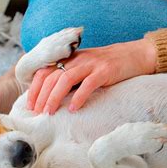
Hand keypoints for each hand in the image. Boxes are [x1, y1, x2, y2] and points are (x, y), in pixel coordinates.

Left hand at [26, 38, 156, 114]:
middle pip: (51, 77)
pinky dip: (79, 97)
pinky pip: (88, 84)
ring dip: (54, 97)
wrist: (135, 55)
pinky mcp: (105, 71)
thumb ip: (69, 77)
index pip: (44, 71)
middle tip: (37, 112)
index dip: (35, 88)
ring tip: (49, 112)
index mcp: (69, 59)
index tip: (31, 105)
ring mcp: (91, 64)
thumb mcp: (84, 68)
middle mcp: (77, 59)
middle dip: (41, 96)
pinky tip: (74, 109)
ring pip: (65, 79)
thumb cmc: (107, 66)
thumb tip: (51, 98)